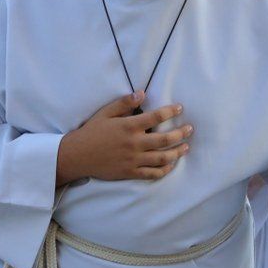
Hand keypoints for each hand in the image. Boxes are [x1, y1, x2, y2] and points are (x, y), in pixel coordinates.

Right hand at [56, 93, 191, 184]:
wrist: (78, 156)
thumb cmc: (92, 131)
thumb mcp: (105, 113)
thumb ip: (124, 103)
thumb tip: (142, 93)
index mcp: (129, 126)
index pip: (156, 117)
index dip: (170, 111)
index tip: (180, 108)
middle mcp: (134, 143)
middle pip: (164, 139)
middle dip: (180, 133)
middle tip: (190, 129)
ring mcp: (133, 160)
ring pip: (161, 158)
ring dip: (177, 152)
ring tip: (186, 147)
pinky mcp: (130, 172)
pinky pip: (151, 173)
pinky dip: (164, 170)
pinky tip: (171, 165)